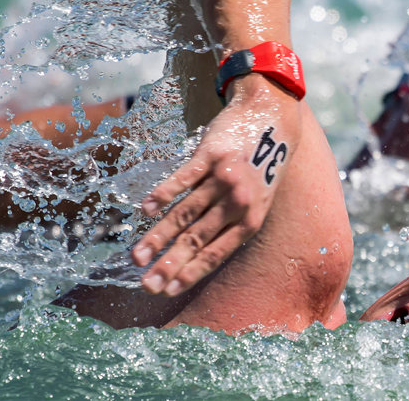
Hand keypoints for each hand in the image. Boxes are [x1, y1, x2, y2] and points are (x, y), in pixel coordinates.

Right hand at [131, 75, 302, 296]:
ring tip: (136, 257)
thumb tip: (194, 251)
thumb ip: (230, 223)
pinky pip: (182, 179)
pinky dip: (162, 195)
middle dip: (169, 264)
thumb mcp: (258, 200)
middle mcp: (238, 203)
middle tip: (146, 284)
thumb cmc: (262, 166)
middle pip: (196, 239)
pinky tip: (145, 212)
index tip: (168, 290)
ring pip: (184, 214)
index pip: (216, 253)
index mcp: (251, 220)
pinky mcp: (210, 154)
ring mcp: (223, 178)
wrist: (272, 119)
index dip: (191, 273)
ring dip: (158, 237)